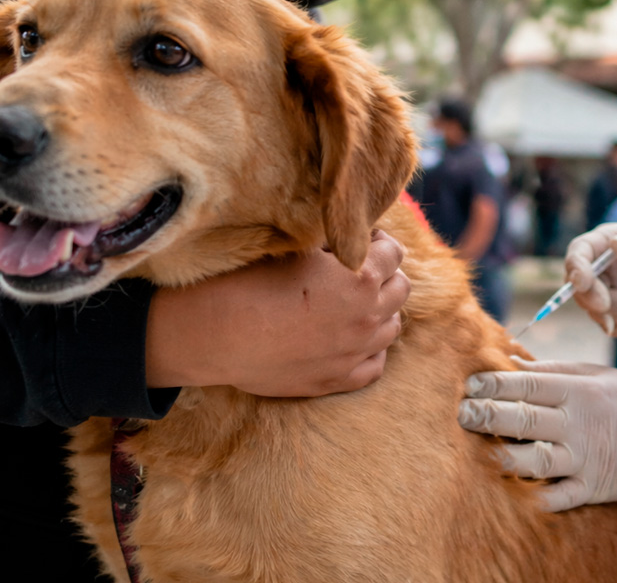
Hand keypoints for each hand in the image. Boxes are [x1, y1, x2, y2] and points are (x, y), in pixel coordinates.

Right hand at [145, 230, 409, 396]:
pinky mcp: (337, 380)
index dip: (377, 242)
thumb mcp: (297, 247)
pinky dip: (371, 350)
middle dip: (385, 274)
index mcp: (362, 277)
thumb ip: (333, 243)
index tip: (359, 241)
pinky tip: (352, 338)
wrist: (216, 333)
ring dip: (381, 311)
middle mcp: (368, 316)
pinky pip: (374, 365)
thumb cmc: (249, 280)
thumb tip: (348, 235)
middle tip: (358, 269)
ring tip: (354, 303)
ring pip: (392, 327)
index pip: (394, 252)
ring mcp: (355, 352)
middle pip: (401, 288)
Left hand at [457, 359, 616, 511]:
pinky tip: (515, 493)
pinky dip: (539, 497)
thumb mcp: (595, 374)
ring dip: (507, 457)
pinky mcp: (591, 487)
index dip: (496, 383)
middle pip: (525, 419)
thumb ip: (553, 369)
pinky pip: (561, 495)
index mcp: (578, 391)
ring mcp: (584, 458)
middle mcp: (578, 424)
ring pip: (538, 459)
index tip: (470, 384)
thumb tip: (510, 360)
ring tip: (482, 453)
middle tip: (461, 413)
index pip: (529, 384)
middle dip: (489, 416)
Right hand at [566, 222, 616, 336]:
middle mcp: (598, 267)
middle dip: (601, 301)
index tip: (583, 283)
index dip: (576, 268)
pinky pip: (612, 327)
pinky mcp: (613, 312)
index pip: (579, 253)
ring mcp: (603, 291)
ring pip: (597, 312)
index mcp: (604, 242)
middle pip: (581, 289)